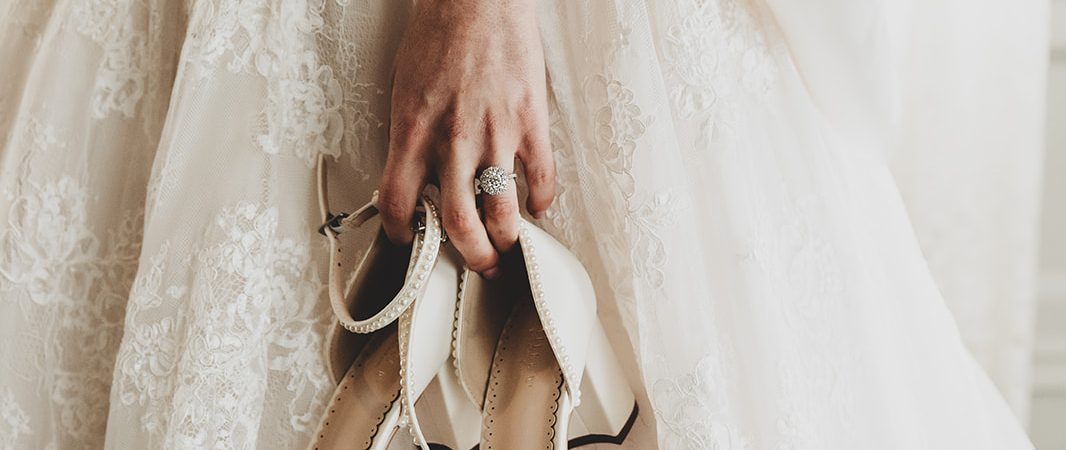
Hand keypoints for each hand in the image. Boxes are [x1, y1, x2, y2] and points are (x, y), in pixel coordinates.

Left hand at [379, 0, 553, 277]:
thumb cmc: (440, 34)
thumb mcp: (405, 88)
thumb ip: (412, 136)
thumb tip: (417, 174)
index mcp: (413, 132)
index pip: (398, 202)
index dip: (402, 234)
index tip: (411, 241)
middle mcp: (452, 141)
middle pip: (458, 224)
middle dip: (470, 256)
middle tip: (479, 265)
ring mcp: (495, 134)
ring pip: (502, 212)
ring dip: (507, 240)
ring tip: (510, 246)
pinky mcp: (530, 122)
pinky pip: (541, 178)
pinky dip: (541, 201)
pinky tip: (538, 206)